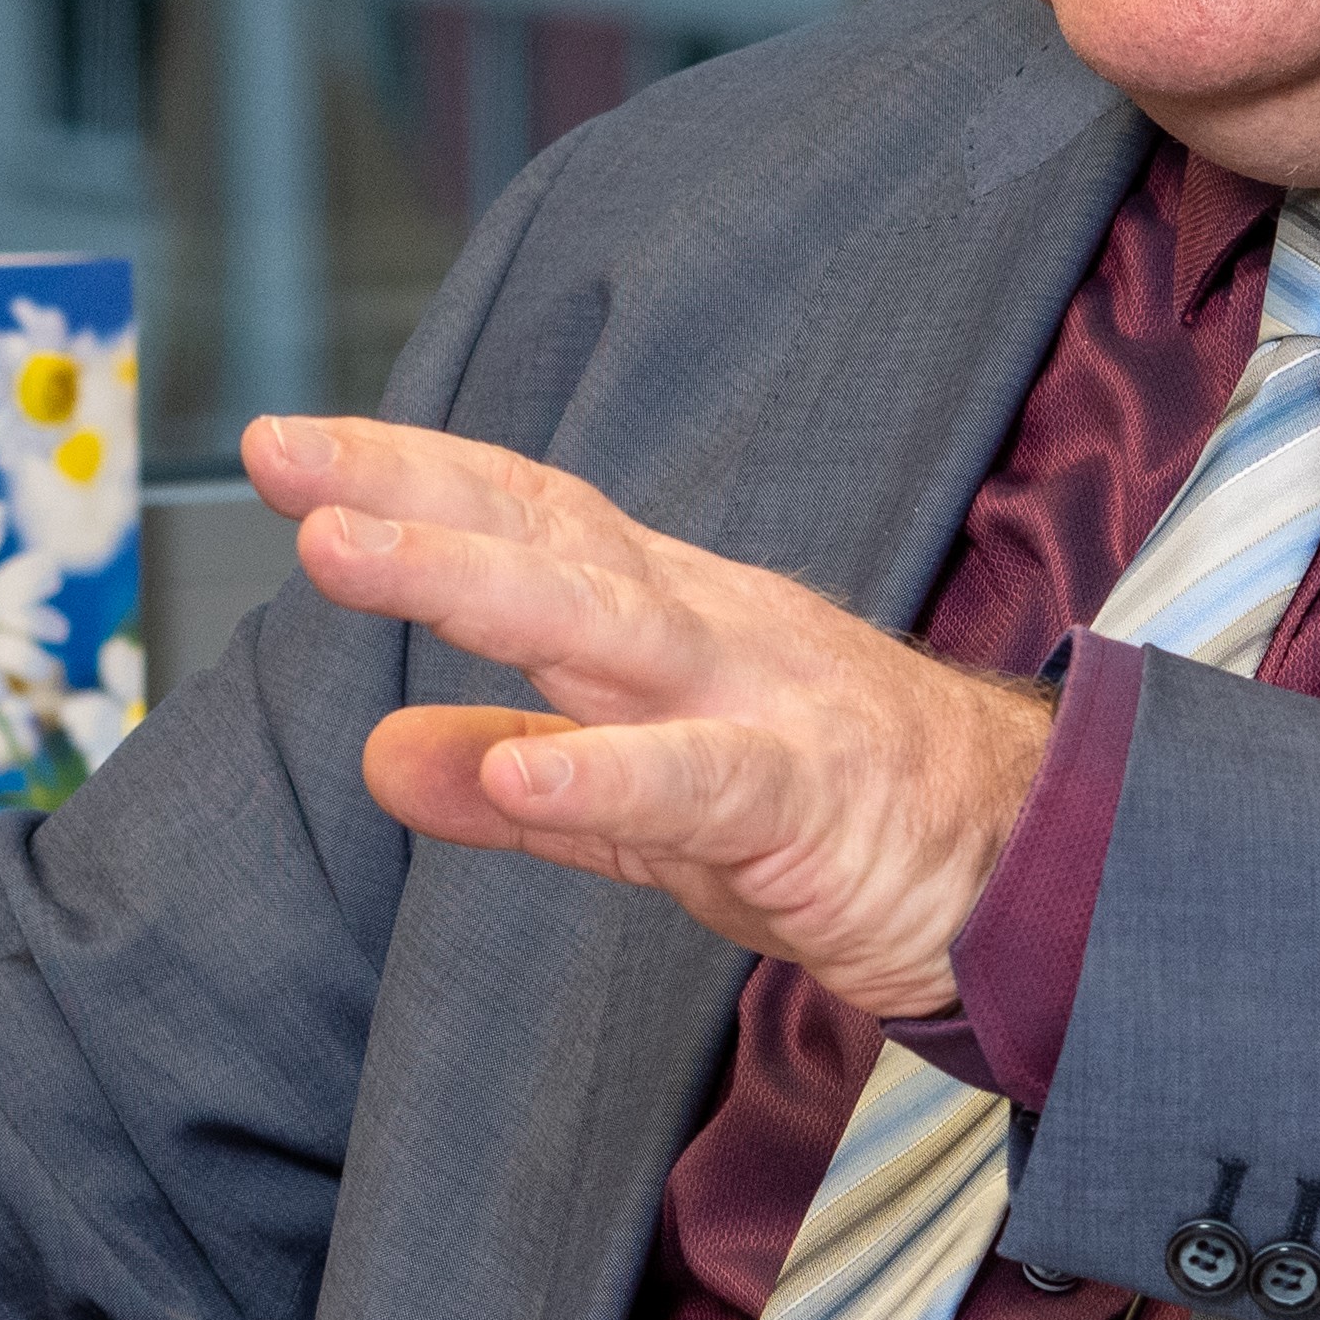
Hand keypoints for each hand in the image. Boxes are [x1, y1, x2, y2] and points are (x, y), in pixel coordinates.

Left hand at [245, 414, 1053, 1021]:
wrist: (1041, 871)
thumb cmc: (844, 818)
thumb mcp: (651, 809)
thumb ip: (520, 780)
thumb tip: (379, 756)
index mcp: (668, 617)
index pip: (526, 517)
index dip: (407, 475)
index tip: (285, 448)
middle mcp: (707, 630)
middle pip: (546, 536)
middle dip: (407, 489)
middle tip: (278, 453)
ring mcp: (764, 703)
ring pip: (604, 625)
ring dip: (468, 583)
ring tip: (342, 552)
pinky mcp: (812, 803)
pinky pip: (701, 784)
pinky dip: (608, 777)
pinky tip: (518, 780)